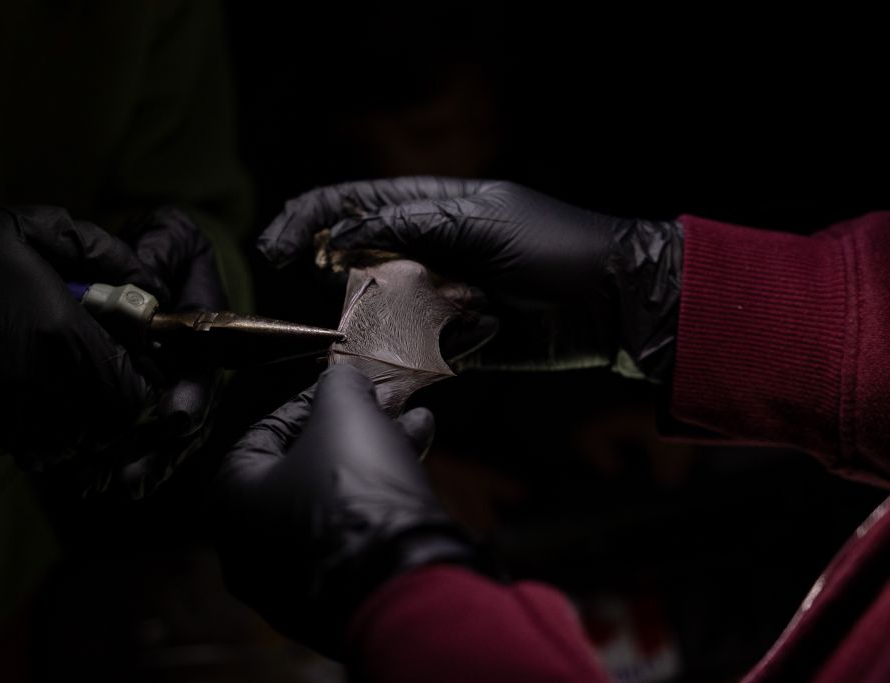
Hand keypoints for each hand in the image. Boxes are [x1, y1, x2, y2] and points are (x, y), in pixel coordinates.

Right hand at [0, 205, 164, 468]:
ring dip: (71, 423)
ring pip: (61, 446)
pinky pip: (15, 447)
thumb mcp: (30, 228)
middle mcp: (36, 388)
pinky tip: (14, 395)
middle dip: (109, 407)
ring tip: (56, 386)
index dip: (139, 383)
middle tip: (97, 378)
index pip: (132, 393)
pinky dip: (27, 431)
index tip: (130, 365)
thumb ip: (99, 251)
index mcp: (61, 338)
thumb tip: (148, 279)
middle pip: (102, 428)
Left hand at [116, 205, 229, 495]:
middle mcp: (193, 365)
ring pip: (162, 435)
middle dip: (162, 450)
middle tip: (133, 477)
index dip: (192, 396)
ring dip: (139, 463)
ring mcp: (170, 385)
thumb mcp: (169, 236)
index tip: (173, 420)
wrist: (143, 262)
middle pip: (186, 417)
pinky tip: (90, 479)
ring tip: (110, 485)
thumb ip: (162, 252)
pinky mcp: (142, 397)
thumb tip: (147, 288)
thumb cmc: (162, 247)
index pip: (205, 369)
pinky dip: (115, 457)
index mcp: (207, 331)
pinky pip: (135, 433)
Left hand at [212, 365, 479, 656]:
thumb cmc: (353, 493)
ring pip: (332, 500)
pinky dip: (377, 501)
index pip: (266, 431)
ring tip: (416, 426)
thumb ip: (339, 385)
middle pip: (304, 467)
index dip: (313, 400)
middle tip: (386, 405)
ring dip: (374, 456)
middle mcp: (249, 545)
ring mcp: (289, 579)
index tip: (349, 385)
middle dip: (353, 428)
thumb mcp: (346, 413)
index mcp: (231, 499)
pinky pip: (350, 536)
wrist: (399, 584)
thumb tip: (344, 378)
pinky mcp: (333, 599)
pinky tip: (417, 466)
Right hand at [259, 178, 682, 380]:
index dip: (307, 220)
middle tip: (337, 305)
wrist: (615, 302)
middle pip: (358, 265)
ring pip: (381, 315)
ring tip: (405, 333)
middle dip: (340, 282)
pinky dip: (409, 361)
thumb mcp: (479, 221)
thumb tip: (341, 233)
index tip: (274, 249)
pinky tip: (423, 358)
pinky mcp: (455, 343)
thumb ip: (409, 224)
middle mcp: (427, 253)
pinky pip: (413, 354)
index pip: (352, 206)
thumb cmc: (553, 247)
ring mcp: (439, 299)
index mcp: (432, 209)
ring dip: (379, 327)